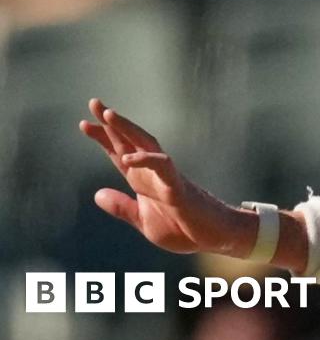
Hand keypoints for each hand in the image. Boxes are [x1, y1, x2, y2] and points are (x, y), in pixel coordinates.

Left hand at [80, 98, 249, 255]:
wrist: (214, 237)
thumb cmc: (184, 229)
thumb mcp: (144, 222)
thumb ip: (122, 208)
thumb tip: (97, 194)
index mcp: (143, 181)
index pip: (120, 152)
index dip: (103, 138)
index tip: (84, 123)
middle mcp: (153, 173)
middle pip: (130, 141)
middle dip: (111, 123)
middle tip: (94, 102)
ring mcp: (167, 177)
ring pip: (146, 145)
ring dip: (128, 129)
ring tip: (109, 115)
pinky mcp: (179, 187)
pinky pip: (163, 168)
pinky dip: (146, 160)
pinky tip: (128, 158)